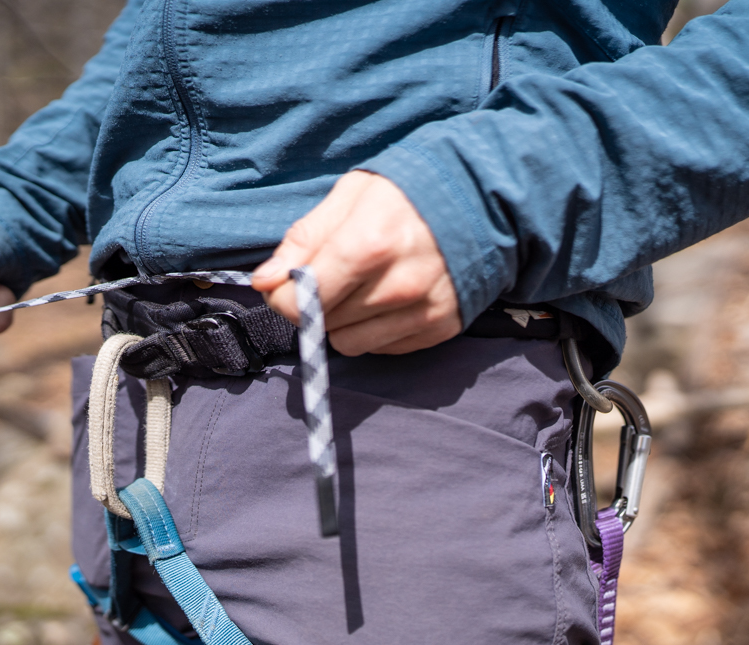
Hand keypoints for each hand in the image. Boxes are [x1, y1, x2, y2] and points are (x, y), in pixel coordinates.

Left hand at [251, 171, 460, 355]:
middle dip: (315, 305)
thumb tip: (263, 281)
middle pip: (323, 323)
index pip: (302, 300)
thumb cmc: (409, 191)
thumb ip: (304, 239)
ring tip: (362, 287)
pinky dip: (375, 329)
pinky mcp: (440, 328)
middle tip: (333, 276)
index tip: (287, 282)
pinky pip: (382, 348)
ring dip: (344, 322)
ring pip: (349, 343)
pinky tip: (387, 299)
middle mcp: (397, 286)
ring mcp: (422, 311)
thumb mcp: (351, 195)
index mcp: (368, 244)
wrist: (485, 199)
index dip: (283, 295)